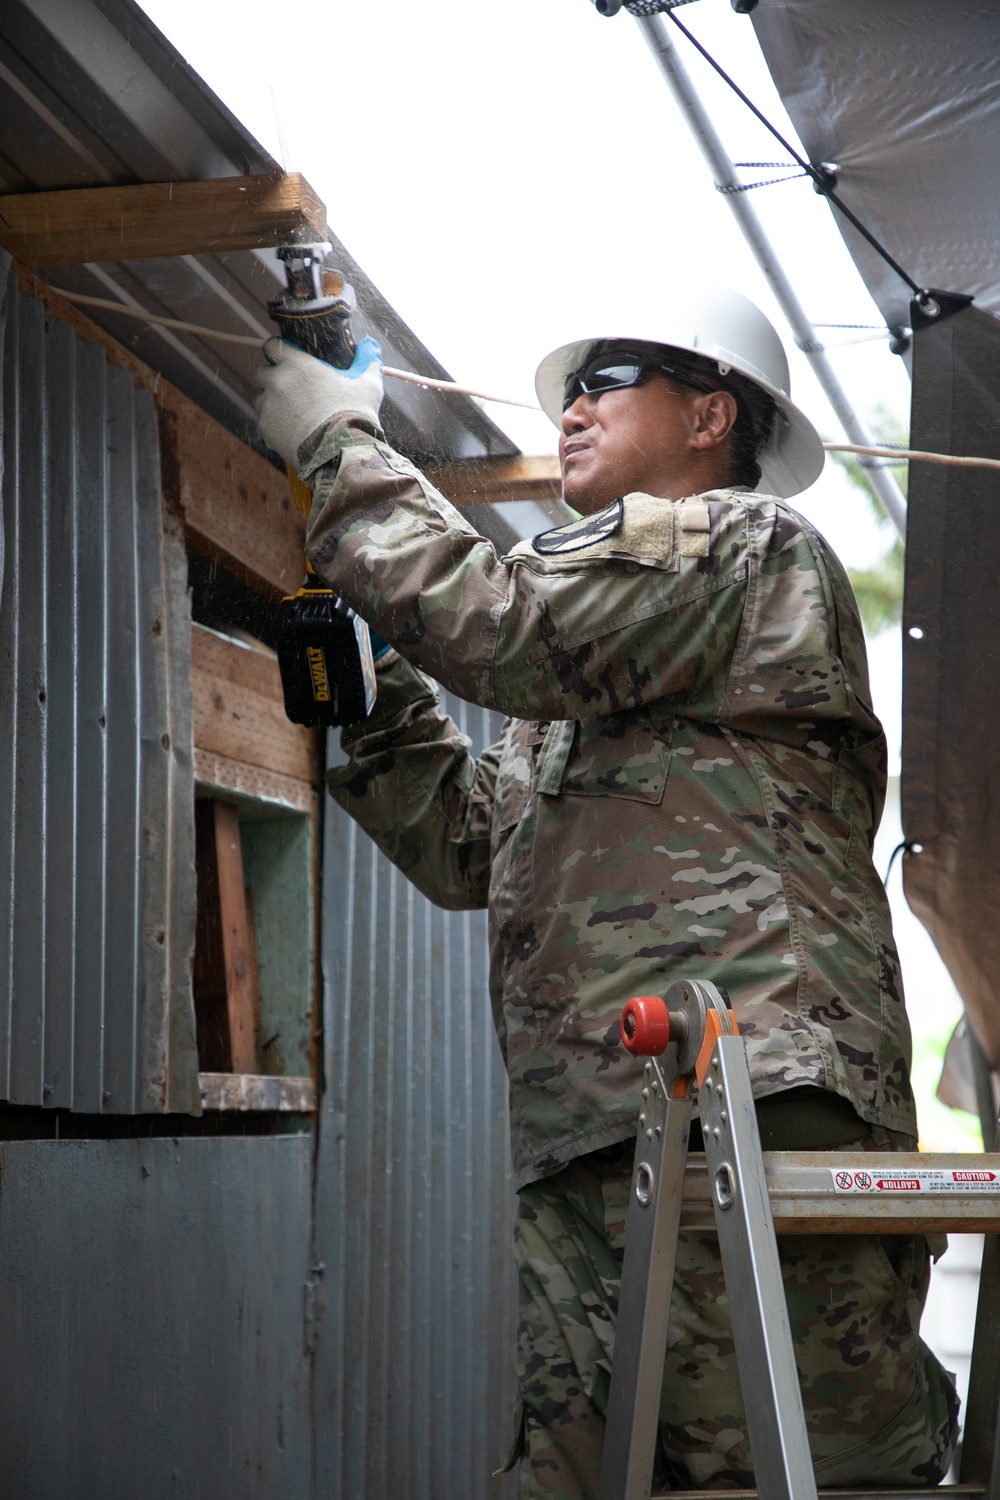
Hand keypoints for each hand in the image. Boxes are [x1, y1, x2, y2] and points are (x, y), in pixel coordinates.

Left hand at [255, 335, 383, 466]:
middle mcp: (278, 382)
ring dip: (272, 404)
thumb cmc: (354, 414)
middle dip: (273, 379)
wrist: (341, 452)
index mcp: (298, 365)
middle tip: (292, 391)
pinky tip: (292, 433)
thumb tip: (370, 344)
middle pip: (262, 373)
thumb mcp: (368, 385)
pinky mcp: (266, 429)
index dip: (278, 351)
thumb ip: (367, 360)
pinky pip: (264, 424)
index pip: (273, 346)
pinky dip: (274, 427)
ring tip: (293, 416)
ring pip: (261, 399)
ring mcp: (269, 406)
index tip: (286, 359)